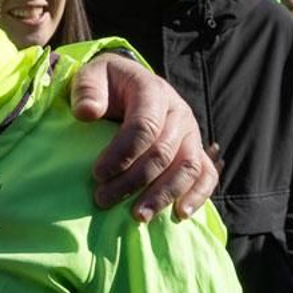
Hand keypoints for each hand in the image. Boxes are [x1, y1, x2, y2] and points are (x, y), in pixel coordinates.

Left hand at [72, 54, 216, 221]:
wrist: (126, 81)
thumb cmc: (105, 84)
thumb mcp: (90, 75)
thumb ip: (86, 89)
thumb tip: (87, 112)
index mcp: (153, 91)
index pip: (144, 127)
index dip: (121, 153)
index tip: (97, 173)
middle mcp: (178, 111)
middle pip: (163, 152)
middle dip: (133, 180)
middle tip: (102, 199)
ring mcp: (191, 132)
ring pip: (187, 167)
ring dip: (163, 194)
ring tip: (138, 216)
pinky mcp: (195, 149)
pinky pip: (206, 174)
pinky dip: (197, 195)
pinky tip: (180, 215)